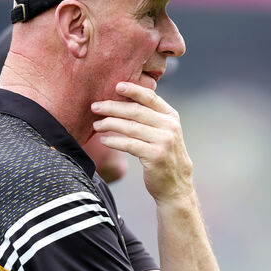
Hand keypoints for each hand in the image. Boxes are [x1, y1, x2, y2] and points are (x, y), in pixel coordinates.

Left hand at [91, 82, 192, 201]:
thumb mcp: (163, 132)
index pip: (150, 97)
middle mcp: (169, 126)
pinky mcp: (155, 156)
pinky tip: (104, 140)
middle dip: (113, 107)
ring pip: (130, 127)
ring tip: (96, 124)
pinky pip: (129, 145)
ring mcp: (164, 141)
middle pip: (136, 111)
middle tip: (95, 106)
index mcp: (171, 116)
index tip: (116, 85)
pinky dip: (114, 141)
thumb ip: (150, 117)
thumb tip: (123, 100)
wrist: (176, 184)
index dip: (133, 90)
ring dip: (110, 124)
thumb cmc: (164, 155)